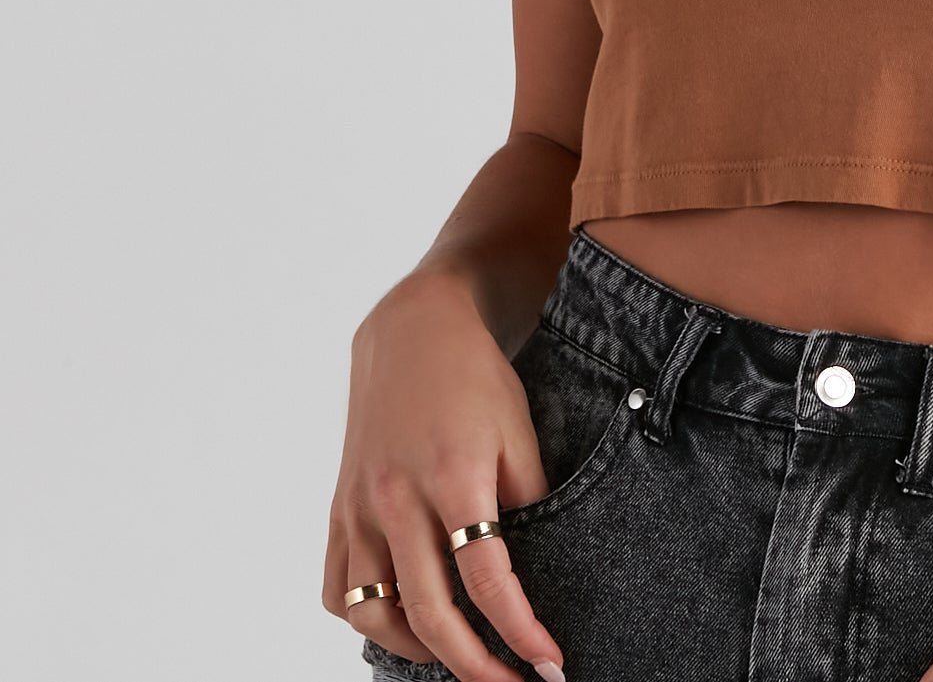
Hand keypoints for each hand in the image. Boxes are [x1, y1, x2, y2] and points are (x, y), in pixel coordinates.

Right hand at [323, 271, 565, 681]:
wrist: (412, 330)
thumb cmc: (475, 377)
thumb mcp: (518, 428)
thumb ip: (528, 499)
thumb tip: (539, 568)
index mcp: (452, 475)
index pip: (488, 579)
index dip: (521, 630)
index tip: (549, 664)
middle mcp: (397, 498)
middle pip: (431, 613)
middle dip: (474, 666)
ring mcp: (359, 508)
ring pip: (376, 614)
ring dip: (418, 650)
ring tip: (459, 657)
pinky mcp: (337, 509)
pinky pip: (338, 590)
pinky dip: (367, 619)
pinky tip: (402, 621)